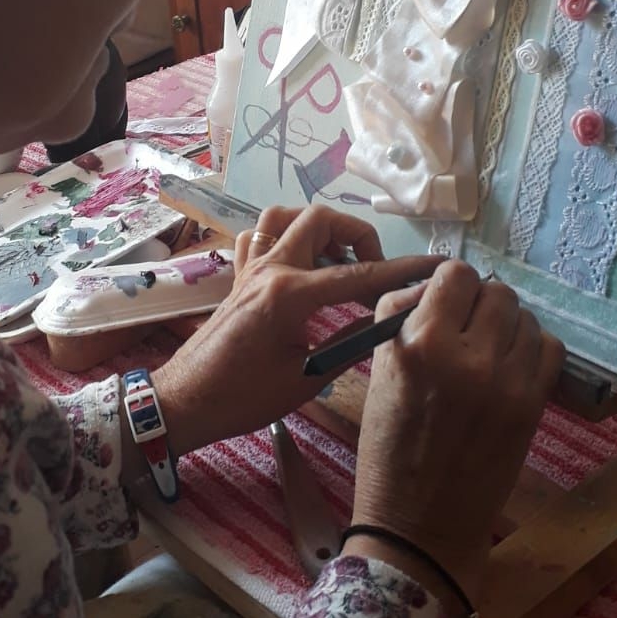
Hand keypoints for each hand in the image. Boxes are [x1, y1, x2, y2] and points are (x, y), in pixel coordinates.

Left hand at [151, 205, 438, 456]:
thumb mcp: (305, 380)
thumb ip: (349, 345)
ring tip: (336, 260)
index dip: (400, 270)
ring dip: (317, 228)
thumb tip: (384, 321)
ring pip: (285, 215)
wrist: (185, 402)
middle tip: (372, 273)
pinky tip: (297, 264)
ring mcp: (249, 268)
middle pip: (320, 219)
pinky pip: (258, 235)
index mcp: (290, 295)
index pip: (358, 275)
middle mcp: (270, 269)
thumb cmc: (244, 398)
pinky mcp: (237, 277)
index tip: (431, 267)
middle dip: (357, 237)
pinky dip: (282, 237)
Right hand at [348, 261, 563, 599]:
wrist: (420, 522)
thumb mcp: (379, 370)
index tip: (445, 302)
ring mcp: (505, 381)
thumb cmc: (387, 446)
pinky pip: (548, 348)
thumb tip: (438, 285)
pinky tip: (511, 366)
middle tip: (467, 327)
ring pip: (524, 316)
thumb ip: (405, 318)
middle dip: (480, 302)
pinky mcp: (531, 406)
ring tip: (489, 349)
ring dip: (507, 325)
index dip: (449, 284)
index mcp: (419, 343)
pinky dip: (532, 348)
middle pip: (495, 290)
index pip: (453, 274)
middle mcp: (467, 355)